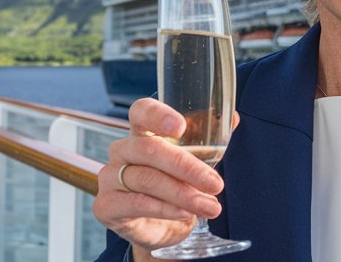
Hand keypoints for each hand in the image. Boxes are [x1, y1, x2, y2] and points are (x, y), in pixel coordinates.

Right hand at [92, 98, 225, 253]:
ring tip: (210, 206)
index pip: (142, 112)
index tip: (180, 127)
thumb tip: (233, 118)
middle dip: (187, 167)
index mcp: (142, 133)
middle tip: (216, 184)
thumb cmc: (177, 185)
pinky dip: (165, 209)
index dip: (158, 116)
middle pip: (149, 149)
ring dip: (183, 194)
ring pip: (147, 179)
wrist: (162, 227)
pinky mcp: (107, 205)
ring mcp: (110, 177)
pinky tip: (184, 214)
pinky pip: (136, 203)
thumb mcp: (197, 162)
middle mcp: (122, 151)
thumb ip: (212, 139)